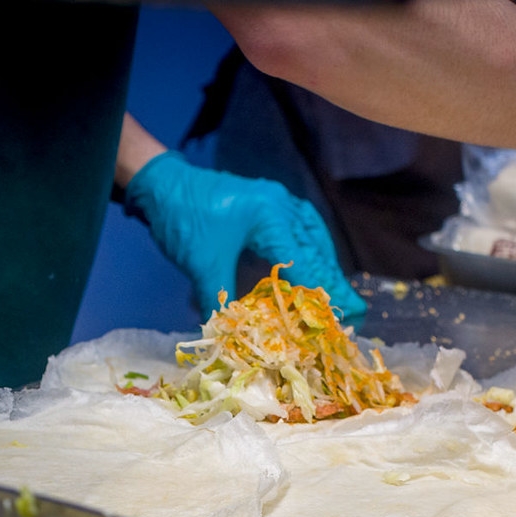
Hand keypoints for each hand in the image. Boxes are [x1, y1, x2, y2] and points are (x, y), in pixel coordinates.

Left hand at [125, 151, 367, 319]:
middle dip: (334, 284)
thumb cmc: (182, 217)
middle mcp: (282, 206)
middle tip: (353, 313)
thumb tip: (229, 334)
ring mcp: (279, 203)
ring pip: (314, 240)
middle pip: (317, 252)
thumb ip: (219, 298)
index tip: (352, 314)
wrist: (161, 182)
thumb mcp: (200, 263)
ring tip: (336, 297)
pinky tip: (312, 270)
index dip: (329, 292)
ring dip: (325, 269)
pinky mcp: (270, 206)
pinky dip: (310, 253)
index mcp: (270, 216)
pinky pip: (302, 231)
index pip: (307, 262)